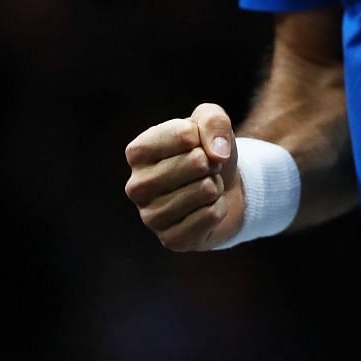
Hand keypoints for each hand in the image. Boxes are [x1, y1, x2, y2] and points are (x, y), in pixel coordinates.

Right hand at [124, 103, 244, 250]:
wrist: (224, 188)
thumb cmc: (208, 151)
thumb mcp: (212, 121)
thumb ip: (213, 120)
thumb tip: (216, 154)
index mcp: (138, 152)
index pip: (184, 135)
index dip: (203, 136)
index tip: (198, 144)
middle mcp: (136, 186)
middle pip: (196, 163)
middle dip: (212, 162)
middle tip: (205, 168)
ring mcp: (150, 216)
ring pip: (205, 190)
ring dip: (215, 186)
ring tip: (205, 187)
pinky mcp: (171, 240)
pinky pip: (211, 215)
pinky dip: (219, 208)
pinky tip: (206, 208)